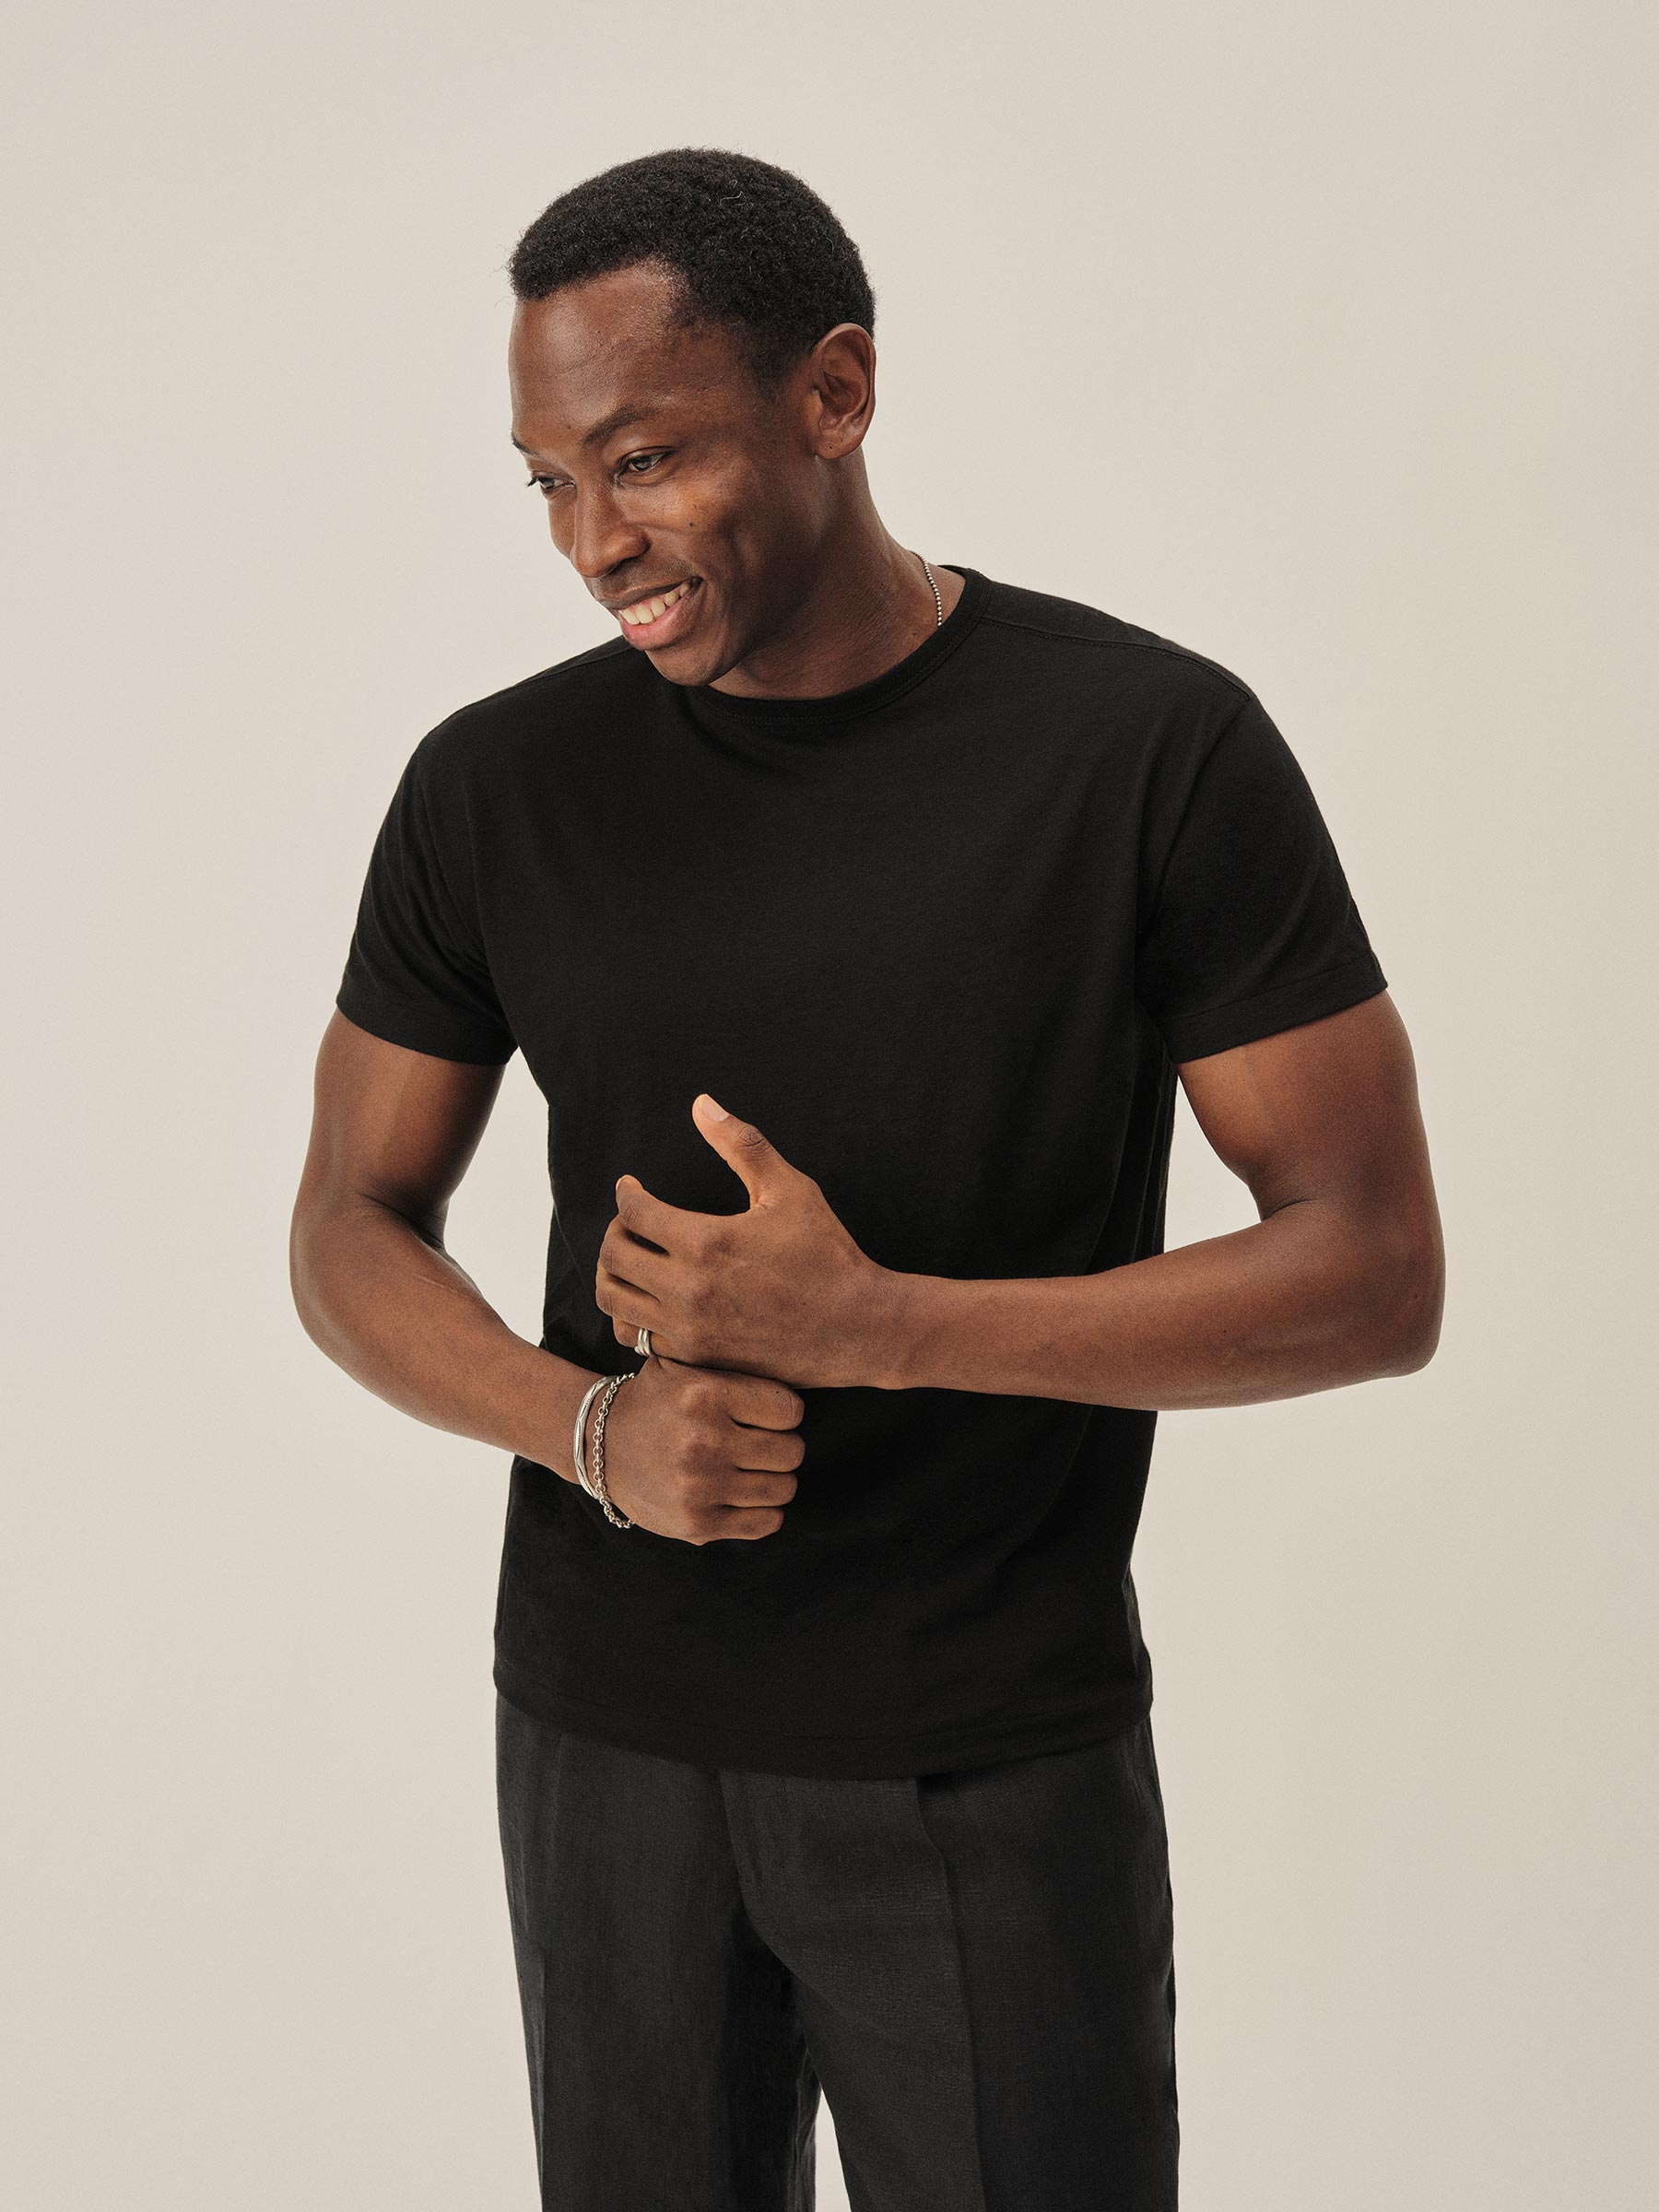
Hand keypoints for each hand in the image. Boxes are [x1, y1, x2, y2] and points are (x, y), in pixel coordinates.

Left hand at [596, 1094, 893, 1388]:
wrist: (858, 1328)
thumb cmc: (827, 1254)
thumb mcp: (791, 1190)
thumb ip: (742, 1145)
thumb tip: (702, 1104)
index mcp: (706, 1242)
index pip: (632, 1213)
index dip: (626, 1193)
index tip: (631, 1187)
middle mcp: (689, 1289)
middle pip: (613, 1257)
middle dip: (614, 1232)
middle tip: (630, 1222)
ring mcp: (690, 1329)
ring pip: (615, 1301)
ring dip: (616, 1274)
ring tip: (635, 1259)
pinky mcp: (697, 1357)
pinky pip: (639, 1337)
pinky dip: (636, 1314)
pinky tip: (655, 1296)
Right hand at [597, 1352, 804, 1543]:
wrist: (600, 1445)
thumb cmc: (657, 1400)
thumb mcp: (684, 1365)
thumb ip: (731, 1363)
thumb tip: (792, 1362)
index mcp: (704, 1395)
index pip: (790, 1410)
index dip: (784, 1413)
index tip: (769, 1416)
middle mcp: (702, 1441)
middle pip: (791, 1452)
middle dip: (783, 1447)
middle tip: (763, 1444)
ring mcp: (699, 1486)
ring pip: (783, 1489)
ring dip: (774, 1480)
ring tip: (754, 1470)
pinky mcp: (696, 1524)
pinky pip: (765, 1523)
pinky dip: (764, 1512)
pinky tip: (746, 1497)